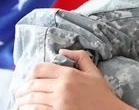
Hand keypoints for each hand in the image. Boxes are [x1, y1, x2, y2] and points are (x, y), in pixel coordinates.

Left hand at [15, 49, 131, 109]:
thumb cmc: (100, 92)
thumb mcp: (93, 71)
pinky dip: (28, 109)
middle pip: (32, 84)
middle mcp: (62, 86)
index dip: (31, 73)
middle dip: (23, 89)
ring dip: (23, 101)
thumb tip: (62, 51)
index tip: (30, 79)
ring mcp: (59, 101)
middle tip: (21, 93)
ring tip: (21, 103)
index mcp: (70, 74)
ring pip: (31, 98)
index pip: (40, 68)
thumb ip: (80, 56)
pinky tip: (28, 109)